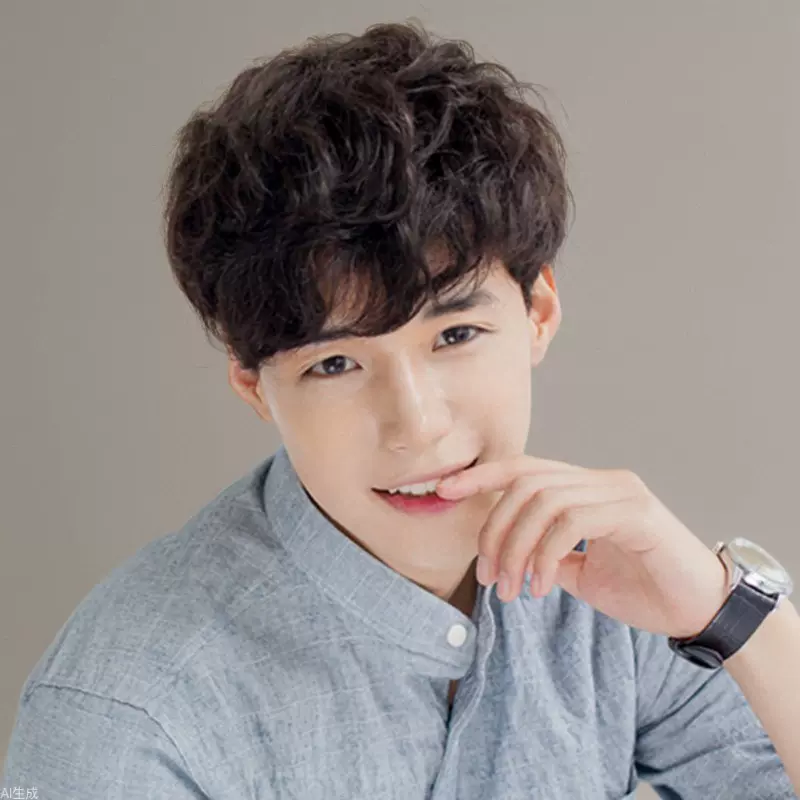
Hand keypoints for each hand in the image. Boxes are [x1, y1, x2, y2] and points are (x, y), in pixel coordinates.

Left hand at [436, 454, 729, 638]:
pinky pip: (571, 521)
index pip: (524, 469)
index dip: (482, 476)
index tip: (444, 490)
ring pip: (543, 501)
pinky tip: (540, 587)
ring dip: (515, 548)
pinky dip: (544, 555)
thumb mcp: (580, 573)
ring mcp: (620, 491)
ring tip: (511, 590)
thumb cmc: (644, 589)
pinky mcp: (635, 512)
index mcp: (586, 489)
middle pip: (525, 483)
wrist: (701, 610)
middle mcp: (601, 480)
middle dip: (494, 529)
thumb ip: (546, 555)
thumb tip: (509, 554)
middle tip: (488, 576)